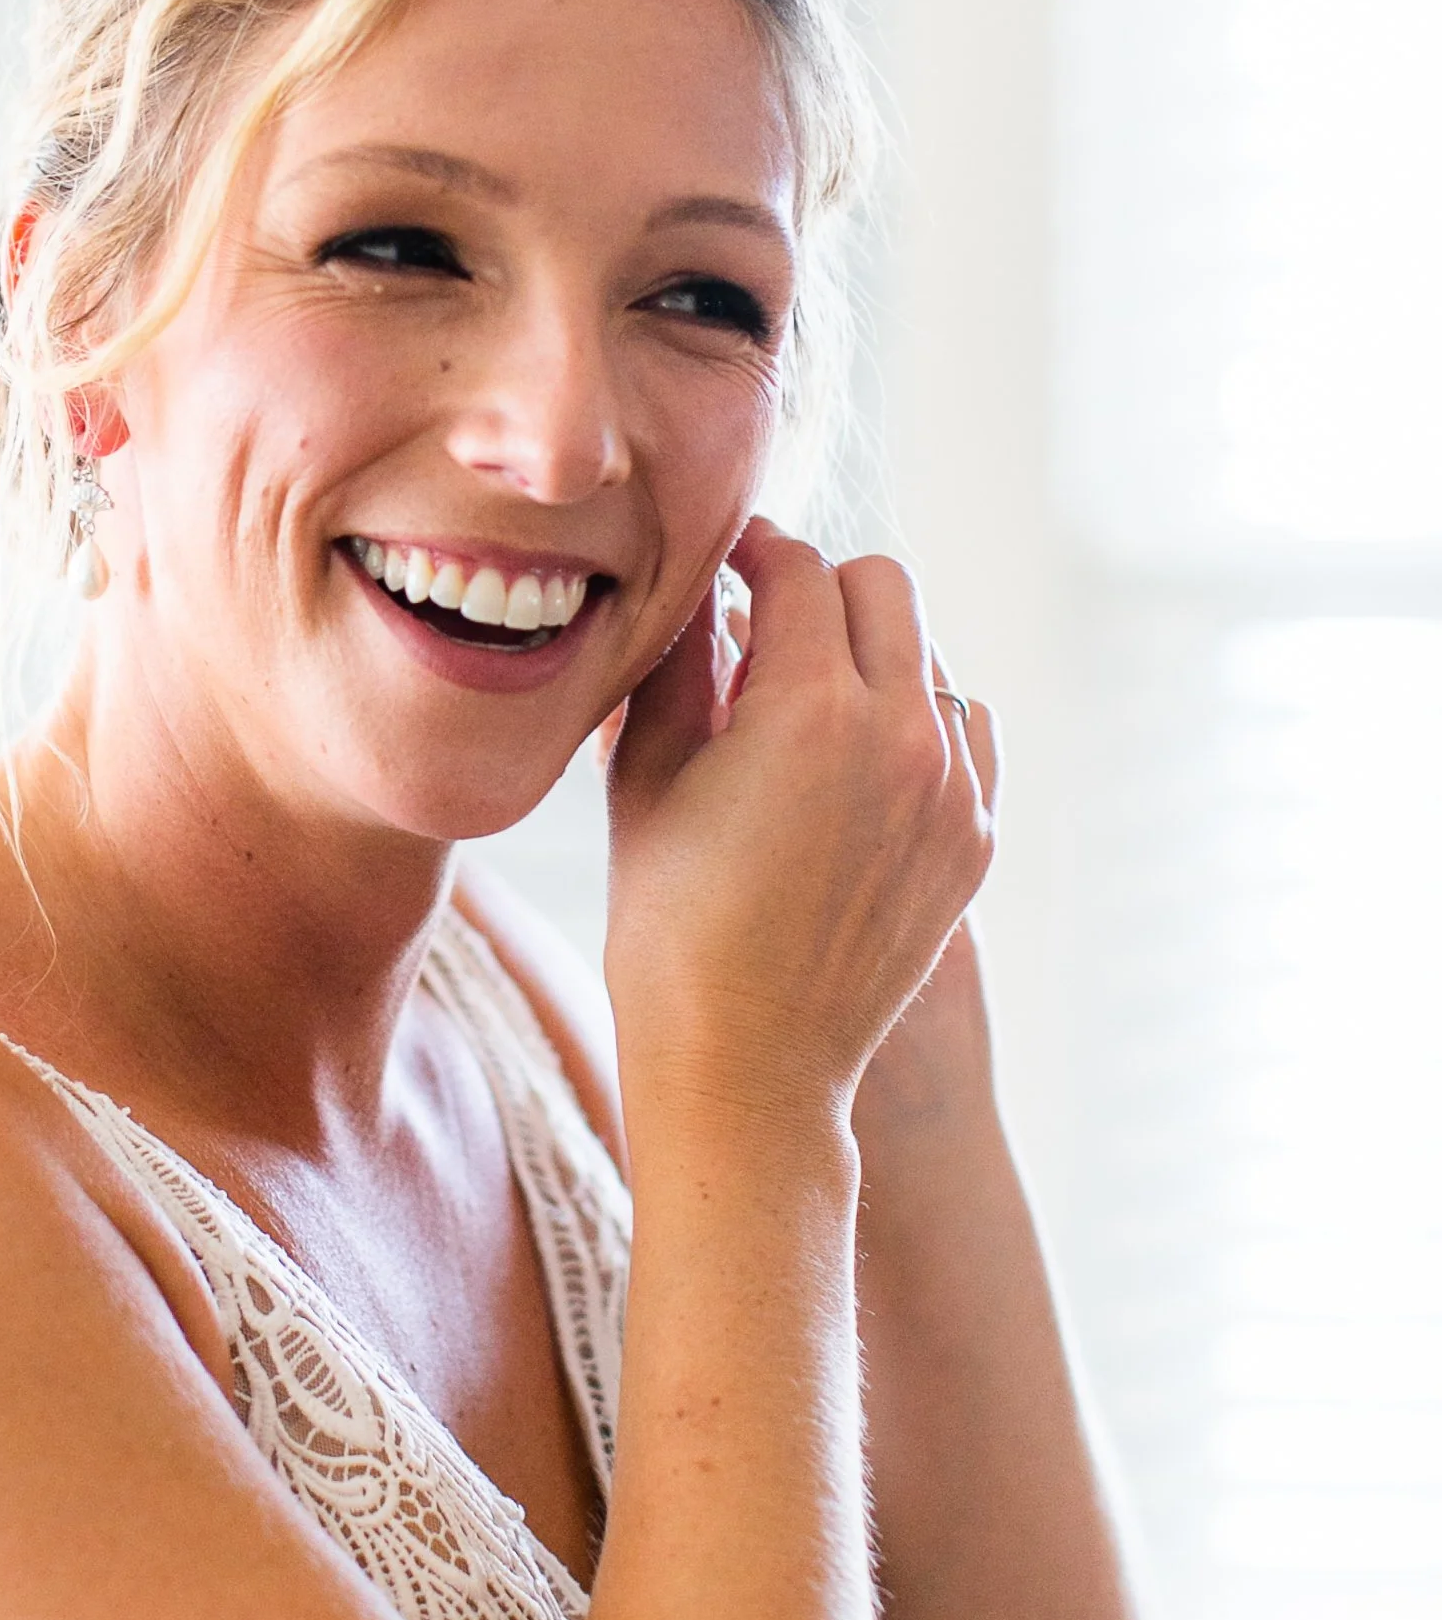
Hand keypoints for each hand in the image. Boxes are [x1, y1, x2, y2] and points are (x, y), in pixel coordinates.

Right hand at [604, 521, 995, 1114]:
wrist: (748, 1065)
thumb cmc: (672, 928)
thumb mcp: (646, 778)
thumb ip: (680, 662)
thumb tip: (697, 586)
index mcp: (813, 706)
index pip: (799, 570)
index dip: (754, 553)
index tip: (728, 564)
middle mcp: (903, 734)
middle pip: (885, 588)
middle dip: (822, 586)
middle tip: (764, 620)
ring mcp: (954, 790)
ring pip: (932, 658)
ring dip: (874, 652)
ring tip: (807, 698)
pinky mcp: (974, 841)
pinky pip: (964, 734)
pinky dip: (917, 721)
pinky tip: (858, 757)